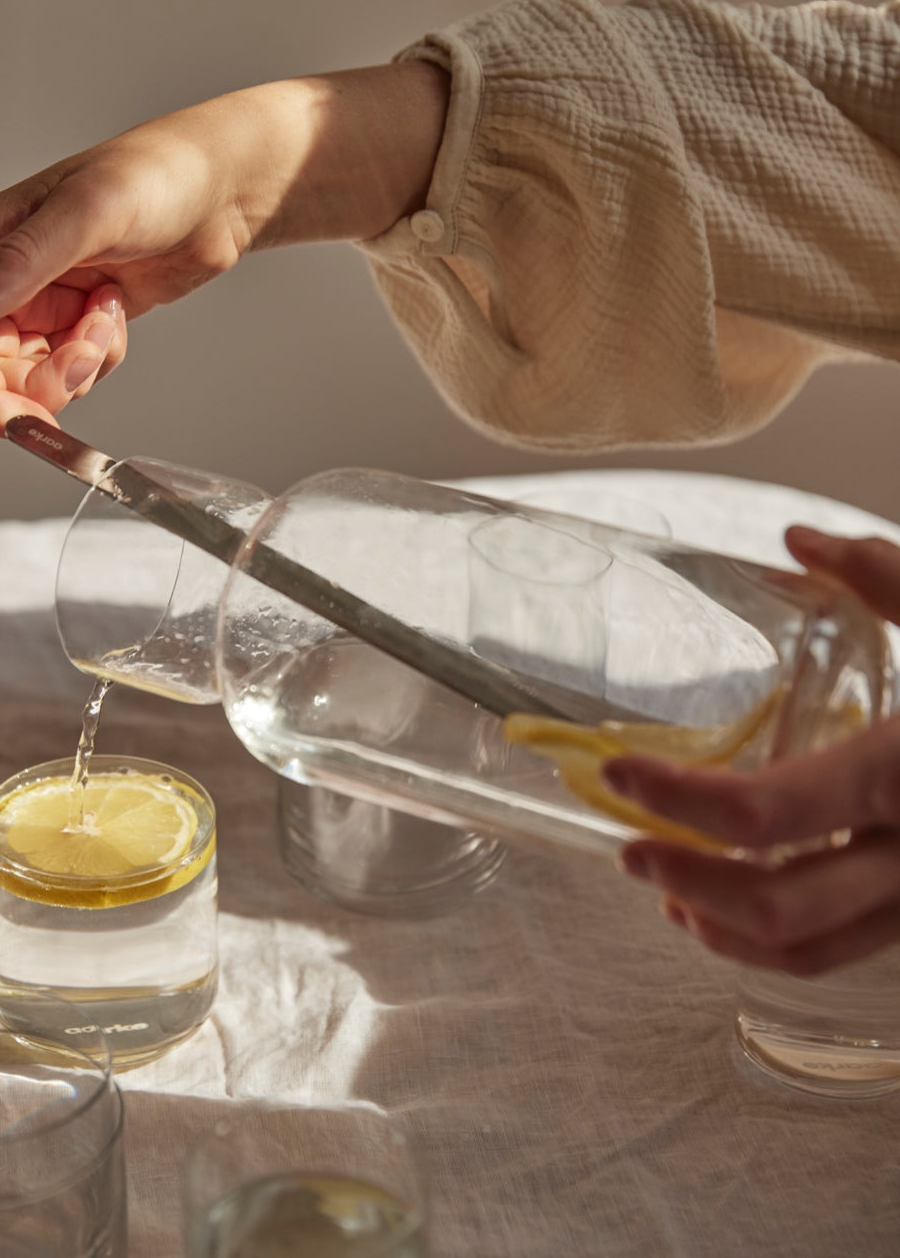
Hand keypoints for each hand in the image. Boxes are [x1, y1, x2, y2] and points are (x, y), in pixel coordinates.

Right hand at [0, 64, 449, 434]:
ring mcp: (40, 302)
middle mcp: (2, 277)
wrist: (217, 191)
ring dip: (77, 365)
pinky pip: (73, 371)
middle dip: (44, 379)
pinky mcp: (77, 321)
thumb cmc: (154, 179)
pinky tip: (119, 312)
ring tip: (111, 314)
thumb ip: (22, 262)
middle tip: (92, 350)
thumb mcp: (89, 215)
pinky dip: (98, 359)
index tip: (20, 425)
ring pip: (34, 377)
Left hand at [606, 525, 899, 974]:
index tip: (618, 774)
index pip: (766, 812)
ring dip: (721, 925)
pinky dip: (774, 944)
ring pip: (809, 949)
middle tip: (623, 843)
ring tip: (664, 887)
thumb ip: (885, 574)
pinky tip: (730, 914)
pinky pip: (845, 953)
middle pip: (778, 900)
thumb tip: (798, 538)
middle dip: (685, 876)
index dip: (677, 800)